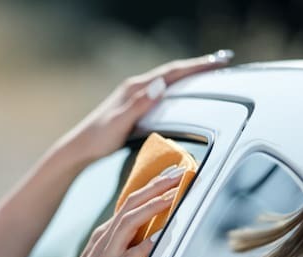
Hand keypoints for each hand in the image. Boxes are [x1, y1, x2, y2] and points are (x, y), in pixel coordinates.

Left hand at [51, 50, 232, 167]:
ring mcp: (135, 96)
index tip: (218, 61)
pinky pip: (162, 93)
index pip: (172, 72)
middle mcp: (136, 88)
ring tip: (209, 74)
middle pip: (173, 72)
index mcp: (135, 88)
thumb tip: (159, 85)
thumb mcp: (119, 122)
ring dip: (189, 76)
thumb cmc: (98, 139)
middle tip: (222, 63)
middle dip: (198, 67)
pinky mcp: (134, 106)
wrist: (80, 148)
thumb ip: (139, 104)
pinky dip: (178, 89)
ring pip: (168, 81)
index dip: (197, 66)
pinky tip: (184, 95)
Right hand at [54, 170, 182, 256]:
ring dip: (152, 208)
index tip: (173, 173)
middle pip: (131, 205)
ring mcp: (106, 256)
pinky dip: (141, 249)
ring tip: (173, 195)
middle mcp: (106, 240)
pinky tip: (157, 240)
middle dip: (156, 187)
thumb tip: (151, 237)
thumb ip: (125, 247)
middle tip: (179, 172)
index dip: (152, 187)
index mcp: (107, 235)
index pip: (131, 204)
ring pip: (129, 223)